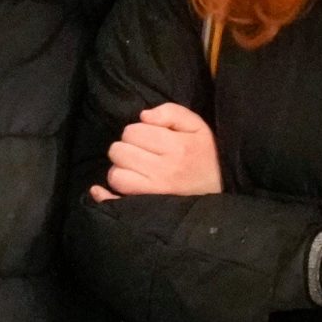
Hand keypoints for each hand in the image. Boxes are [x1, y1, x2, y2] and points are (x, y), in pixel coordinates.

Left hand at [90, 102, 220, 199]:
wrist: (221, 190)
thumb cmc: (207, 155)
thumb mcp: (197, 126)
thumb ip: (171, 113)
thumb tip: (143, 116)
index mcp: (176, 147)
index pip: (133, 131)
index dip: (136, 131)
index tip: (148, 138)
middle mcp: (163, 170)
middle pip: (119, 151)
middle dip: (126, 147)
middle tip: (140, 153)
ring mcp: (154, 192)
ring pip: (116, 175)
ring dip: (121, 168)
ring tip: (135, 168)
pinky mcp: (148, 208)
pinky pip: (116, 202)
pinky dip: (105, 196)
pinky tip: (100, 190)